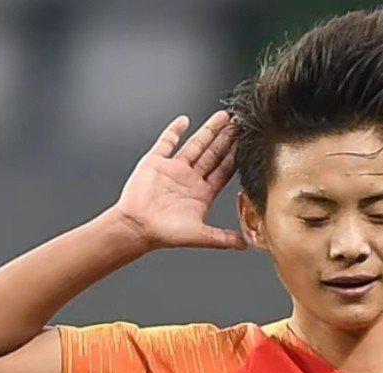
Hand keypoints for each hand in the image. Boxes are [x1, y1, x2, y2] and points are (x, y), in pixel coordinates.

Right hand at [106, 110, 245, 250]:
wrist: (136, 227)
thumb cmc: (165, 234)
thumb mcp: (200, 235)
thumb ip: (222, 237)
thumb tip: (245, 244)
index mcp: (202, 194)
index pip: (223, 171)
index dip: (235, 157)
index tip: (246, 143)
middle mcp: (190, 179)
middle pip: (213, 154)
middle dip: (226, 139)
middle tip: (239, 124)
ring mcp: (173, 169)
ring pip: (195, 145)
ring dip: (209, 131)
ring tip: (223, 117)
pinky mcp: (155, 162)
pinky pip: (166, 142)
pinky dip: (175, 130)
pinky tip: (185, 121)